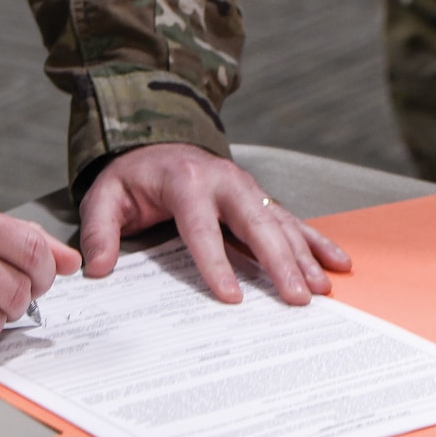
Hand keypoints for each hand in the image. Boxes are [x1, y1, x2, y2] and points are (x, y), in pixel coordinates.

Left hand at [79, 144, 350, 305]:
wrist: (158, 139)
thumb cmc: (134, 175)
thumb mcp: (106, 194)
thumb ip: (99, 229)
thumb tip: (97, 269)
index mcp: (185, 181)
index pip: (202, 226)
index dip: (216, 262)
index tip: (230, 297)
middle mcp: (224, 182)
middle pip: (256, 223)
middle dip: (278, 262)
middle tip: (296, 297)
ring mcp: (247, 189)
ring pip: (280, 223)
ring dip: (303, 256)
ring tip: (321, 289)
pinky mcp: (259, 199)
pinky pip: (292, 220)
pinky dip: (316, 242)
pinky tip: (337, 263)